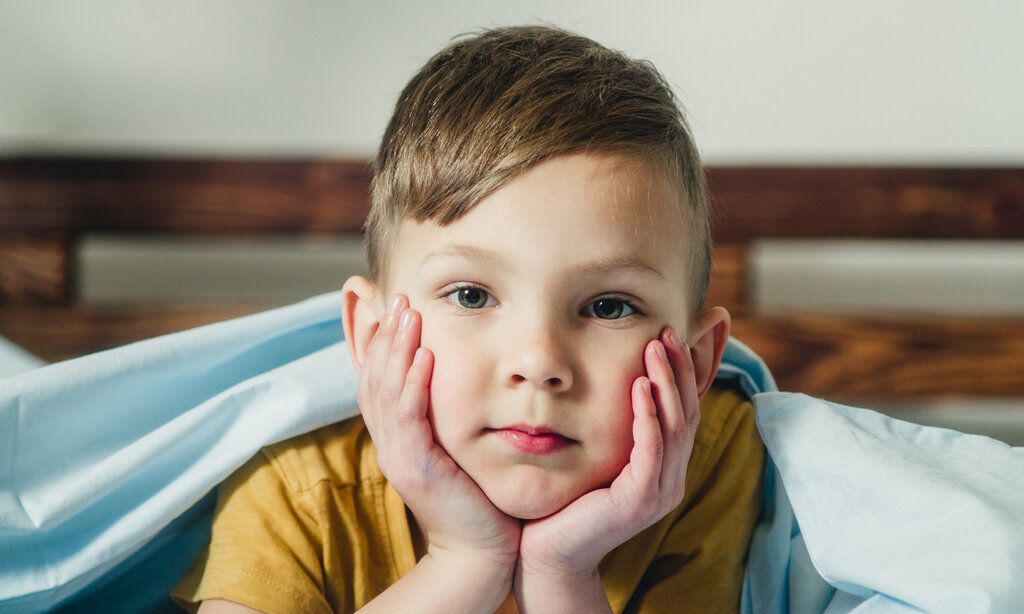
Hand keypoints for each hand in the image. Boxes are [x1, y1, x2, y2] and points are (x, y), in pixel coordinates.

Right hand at [357, 293, 521, 572]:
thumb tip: (451, 377)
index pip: (377, 380)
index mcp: (396, 436)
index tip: (389, 306)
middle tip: (398, 297)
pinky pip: (408, 418)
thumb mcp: (454, 447)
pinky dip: (413, 384)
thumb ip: (446, 414)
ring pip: (386, 392)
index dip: (379, 342)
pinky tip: (423, 357)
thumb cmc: (475, 496)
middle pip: (375, 378)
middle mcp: (389, 442)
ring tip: (408, 314)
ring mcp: (398, 455)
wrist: (479, 551)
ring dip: (397, 349)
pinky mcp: (416, 467)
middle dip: (386, 335)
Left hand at [516, 326, 699, 582]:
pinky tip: (639, 387)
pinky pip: (651, 451)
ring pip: (676, 426)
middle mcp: (670, 476)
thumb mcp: (596, 451)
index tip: (680, 332)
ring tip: (655, 347)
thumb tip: (613, 375)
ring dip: (666, 383)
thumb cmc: (565, 497)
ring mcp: (660, 490)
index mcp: (664, 463)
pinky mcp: (640, 501)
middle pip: (688, 411)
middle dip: (681, 367)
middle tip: (669, 330)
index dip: (688, 369)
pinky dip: (648, 417)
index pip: (686, 407)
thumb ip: (611, 421)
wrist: (546, 550)